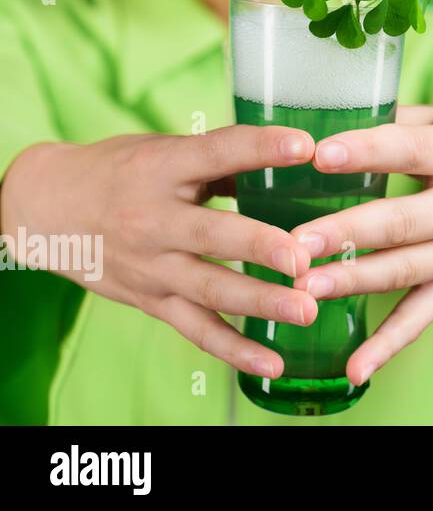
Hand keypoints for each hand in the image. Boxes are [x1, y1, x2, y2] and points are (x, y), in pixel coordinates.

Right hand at [0, 126, 320, 379]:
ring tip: (307, 310)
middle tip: (303, 258)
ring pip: (210, 288)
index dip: (260, 148)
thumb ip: (225, 159)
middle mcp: (153, 220)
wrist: (46, 211)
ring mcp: (151, 267)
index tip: (304, 147)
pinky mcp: (151, 301)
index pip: (215, 153)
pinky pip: (197, 330)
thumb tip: (298, 157)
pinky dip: (235, 350)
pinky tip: (273, 363)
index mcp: (161, 168)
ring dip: (261, 302)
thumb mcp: (165, 151)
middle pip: (212, 235)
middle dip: (260, 247)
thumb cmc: (122, 172)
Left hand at [288, 105, 432, 386]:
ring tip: (305, 288)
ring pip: (406, 270)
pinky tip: (354, 369)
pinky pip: (422, 316)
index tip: (318, 155)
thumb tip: (322, 114)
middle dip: (347, 233)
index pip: (411, 151)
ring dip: (354, 281)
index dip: (366, 152)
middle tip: (296, 242)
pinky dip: (388, 345)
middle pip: (404, 221)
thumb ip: (395, 118)